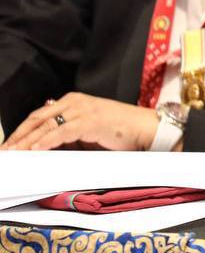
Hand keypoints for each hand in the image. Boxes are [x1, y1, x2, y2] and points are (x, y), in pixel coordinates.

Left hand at [0, 94, 159, 150]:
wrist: (144, 128)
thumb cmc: (119, 130)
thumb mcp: (87, 129)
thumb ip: (67, 130)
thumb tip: (45, 137)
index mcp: (73, 101)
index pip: (39, 115)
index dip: (22, 130)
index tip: (10, 144)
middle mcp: (75, 102)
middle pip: (38, 118)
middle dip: (19, 135)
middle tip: (5, 150)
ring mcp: (83, 110)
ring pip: (47, 125)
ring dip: (27, 140)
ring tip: (14, 152)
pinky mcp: (90, 121)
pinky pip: (62, 131)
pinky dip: (46, 140)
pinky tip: (35, 149)